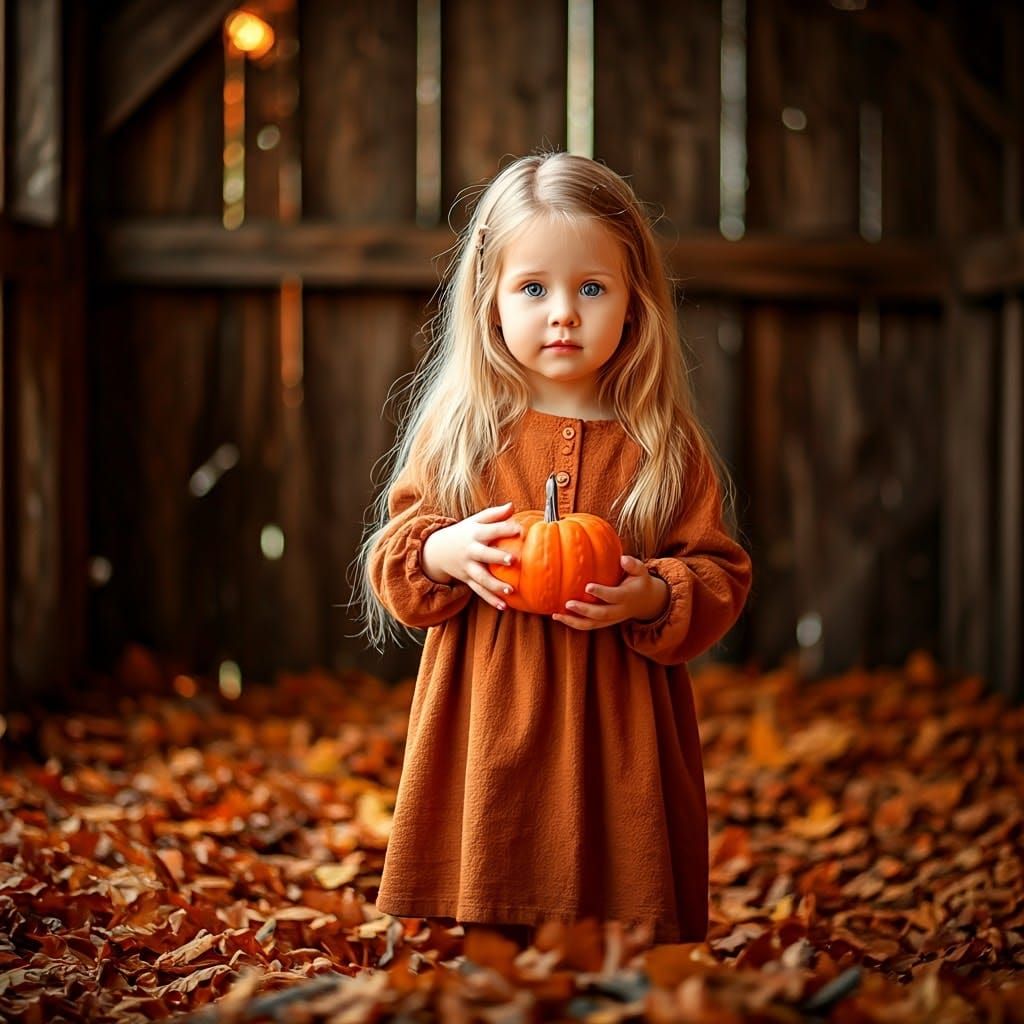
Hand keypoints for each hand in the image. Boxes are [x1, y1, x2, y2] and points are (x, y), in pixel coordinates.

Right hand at [421, 502, 522, 610]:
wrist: (438, 550)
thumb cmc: (465, 533)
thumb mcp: (476, 521)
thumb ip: (494, 514)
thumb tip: (513, 506)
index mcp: (475, 534)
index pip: (491, 530)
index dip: (504, 529)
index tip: (519, 530)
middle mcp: (471, 551)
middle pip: (484, 555)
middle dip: (497, 558)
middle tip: (512, 560)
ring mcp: (468, 567)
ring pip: (481, 578)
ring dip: (494, 585)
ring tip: (510, 590)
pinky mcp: (468, 580)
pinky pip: (479, 591)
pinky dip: (490, 600)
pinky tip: (503, 606)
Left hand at [552, 555, 668, 630]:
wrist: (647, 602)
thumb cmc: (639, 581)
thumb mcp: (641, 571)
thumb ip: (633, 564)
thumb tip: (622, 558)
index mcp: (627, 597)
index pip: (614, 596)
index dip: (601, 593)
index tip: (587, 586)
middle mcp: (619, 611)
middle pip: (601, 614)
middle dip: (584, 610)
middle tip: (568, 603)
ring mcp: (611, 619)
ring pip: (592, 624)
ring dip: (574, 621)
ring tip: (557, 615)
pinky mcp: (604, 623)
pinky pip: (588, 626)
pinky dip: (573, 623)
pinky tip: (557, 616)